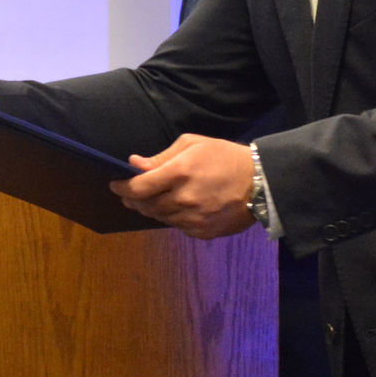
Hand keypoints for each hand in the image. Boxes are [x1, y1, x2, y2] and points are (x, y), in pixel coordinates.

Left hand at [113, 134, 255, 239]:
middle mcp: (183, 198)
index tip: (115, 185)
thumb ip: (162, 156)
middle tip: (130, 195)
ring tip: (153, 199)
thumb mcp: (193, 144)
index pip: (139, 187)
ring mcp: (193, 218)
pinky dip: (172, 218)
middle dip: (134, 200)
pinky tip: (177, 207)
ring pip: (160, 218)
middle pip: (145, 205)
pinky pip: (177, 227)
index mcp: (180, 172)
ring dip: (152, 209)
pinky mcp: (202, 232)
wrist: (260, 182)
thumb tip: (135, 164)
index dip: (123, 188)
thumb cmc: (225, 156)